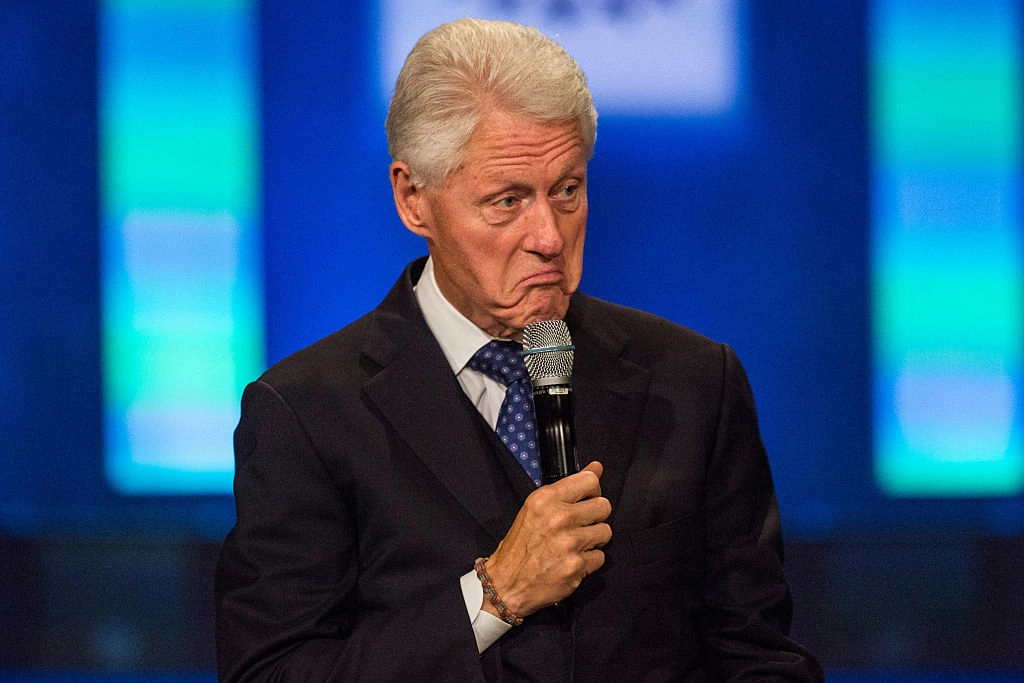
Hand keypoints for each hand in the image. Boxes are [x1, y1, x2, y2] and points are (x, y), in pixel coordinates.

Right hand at [481, 461, 611, 618]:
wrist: (506, 583)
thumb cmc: (520, 546)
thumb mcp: (536, 508)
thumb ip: (567, 488)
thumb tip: (597, 467)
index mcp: (546, 499)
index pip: (589, 481)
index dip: (593, 490)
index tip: (588, 499)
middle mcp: (559, 517)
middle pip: (603, 506)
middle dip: (596, 516)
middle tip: (582, 525)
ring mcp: (569, 542)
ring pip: (606, 532)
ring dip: (595, 539)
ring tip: (577, 544)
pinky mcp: (577, 565)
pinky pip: (600, 557)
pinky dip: (590, 561)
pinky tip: (573, 561)